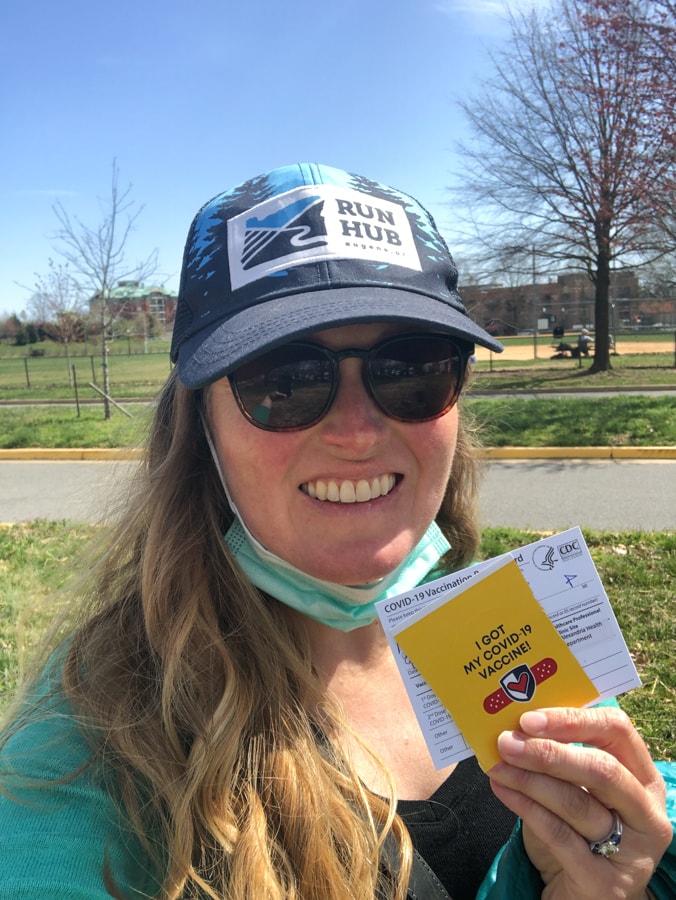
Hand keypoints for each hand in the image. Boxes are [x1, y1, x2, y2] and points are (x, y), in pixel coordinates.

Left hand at [488, 706, 671, 898]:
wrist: (578, 893)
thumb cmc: (576, 832)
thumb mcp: (575, 790)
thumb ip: (558, 757)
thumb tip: (513, 725)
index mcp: (644, 778)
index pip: (617, 731)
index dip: (572, 720)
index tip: (528, 718)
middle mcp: (648, 814)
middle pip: (603, 770)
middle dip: (548, 752)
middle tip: (506, 742)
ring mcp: (633, 852)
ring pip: (578, 804)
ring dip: (529, 780)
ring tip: (496, 765)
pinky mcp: (606, 883)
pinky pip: (560, 836)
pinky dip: (525, 809)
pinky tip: (502, 790)